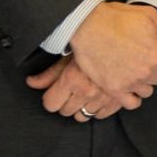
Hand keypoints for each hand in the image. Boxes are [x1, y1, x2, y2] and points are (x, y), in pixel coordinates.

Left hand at [26, 55, 141, 119]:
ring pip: (83, 116)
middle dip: (66, 102)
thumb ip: (49, 74)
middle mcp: (87, 91)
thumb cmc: (94, 44)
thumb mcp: (69, 56)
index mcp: (72, 79)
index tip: (55, 92)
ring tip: (85, 92)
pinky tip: (98, 97)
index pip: (51, 104)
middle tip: (72, 89)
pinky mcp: (118, 101)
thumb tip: (30, 83)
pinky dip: (99, 109)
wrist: (125, 40)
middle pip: (65, 111)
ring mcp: (103, 97)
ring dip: (82, 106)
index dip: (51, 98)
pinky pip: (101, 115)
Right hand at [66, 2, 156, 96]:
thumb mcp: (150, 16)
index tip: (146, 48)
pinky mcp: (115, 90)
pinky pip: (132, 103)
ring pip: (147, 90)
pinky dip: (132, 97)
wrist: (88, 25)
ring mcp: (131, 82)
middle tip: (136, 57)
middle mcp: (147, 71)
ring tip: (130, 70)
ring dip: (142, 82)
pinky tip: (128, 87)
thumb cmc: (118, 18)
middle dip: (150, 68)